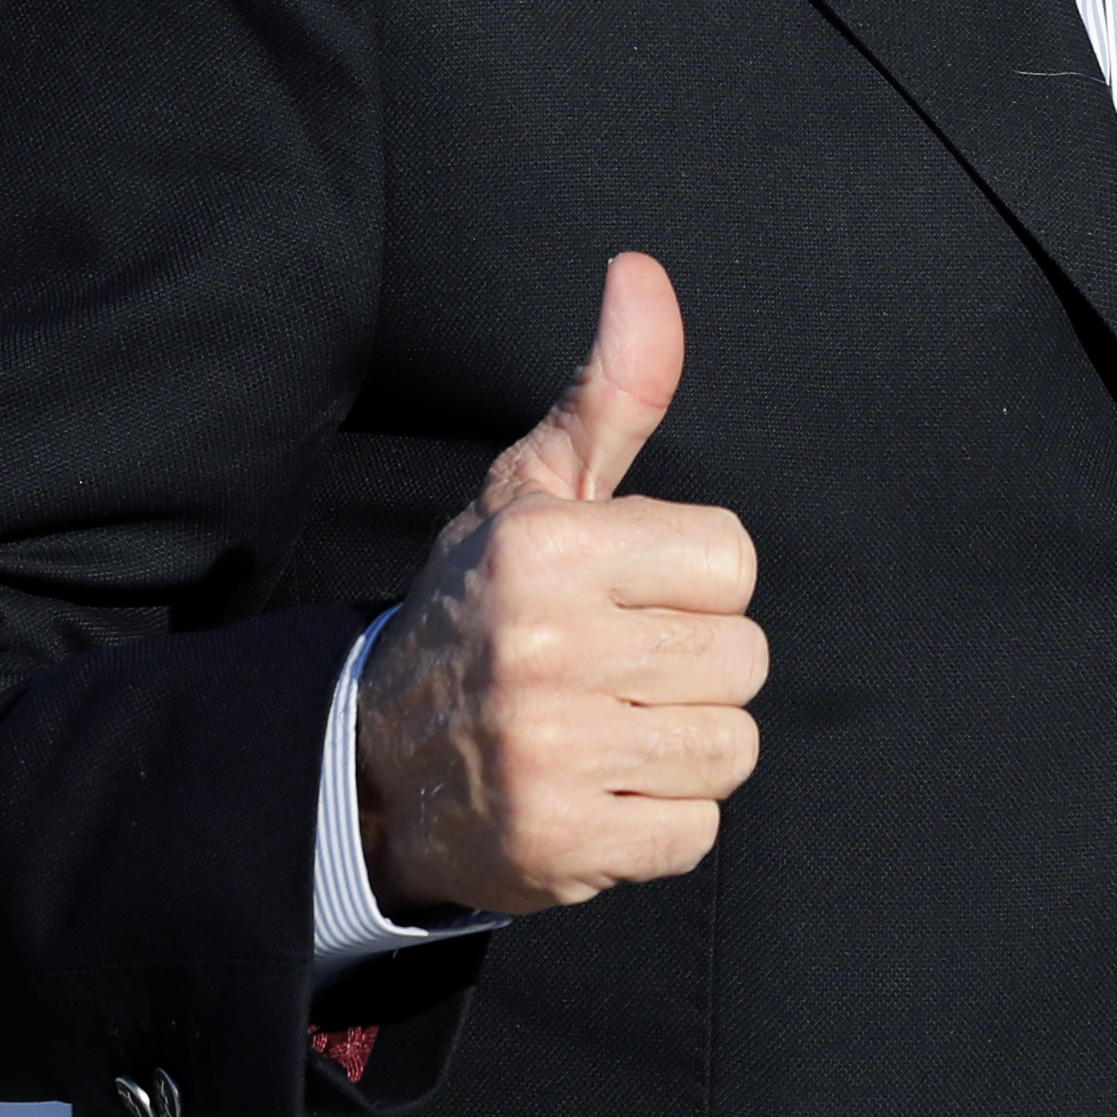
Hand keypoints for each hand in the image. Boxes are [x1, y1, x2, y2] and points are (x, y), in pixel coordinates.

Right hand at [354, 252, 763, 918]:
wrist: (374, 766)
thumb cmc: (483, 610)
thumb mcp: (535, 492)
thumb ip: (610, 392)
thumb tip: (642, 272)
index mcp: (547, 547)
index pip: (731, 560)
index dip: (697, 582)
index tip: (636, 595)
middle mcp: (543, 645)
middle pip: (742, 658)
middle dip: (695, 668)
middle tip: (621, 671)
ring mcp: (551, 751)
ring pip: (729, 747)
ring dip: (685, 748)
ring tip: (613, 731)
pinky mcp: (561, 844)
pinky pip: (695, 831)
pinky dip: (662, 824)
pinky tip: (602, 793)